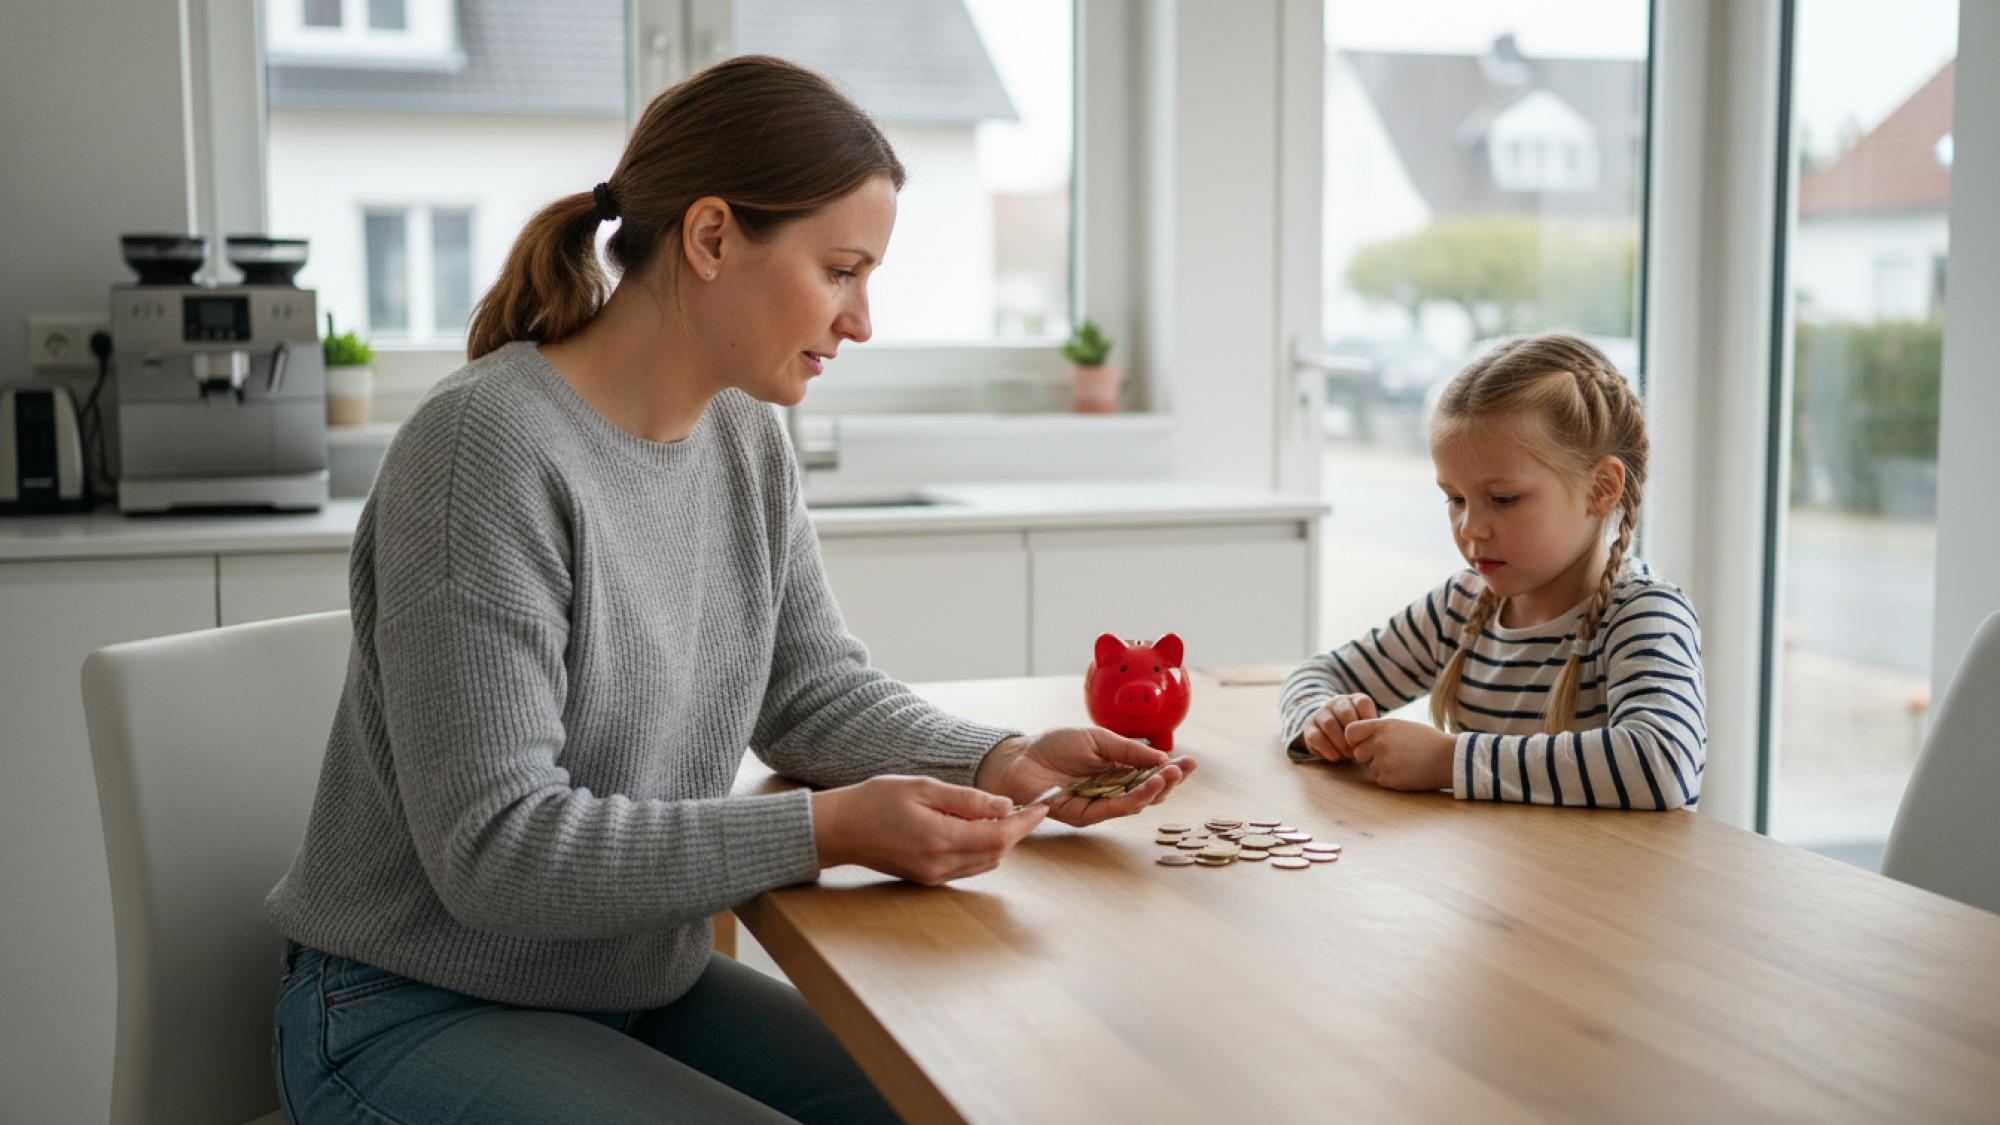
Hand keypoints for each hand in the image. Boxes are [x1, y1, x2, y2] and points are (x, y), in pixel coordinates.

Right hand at [811, 775, 1045, 885]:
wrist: (840, 829)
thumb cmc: (875, 801)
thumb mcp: (922, 788)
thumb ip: (966, 799)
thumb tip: (1004, 806)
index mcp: (940, 839)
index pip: (998, 836)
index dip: (1025, 822)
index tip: (1042, 806)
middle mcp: (940, 865)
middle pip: (996, 853)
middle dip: (1016, 831)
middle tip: (1026, 807)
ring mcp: (934, 876)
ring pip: (985, 863)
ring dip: (999, 841)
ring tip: (1001, 815)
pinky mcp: (928, 879)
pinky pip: (967, 867)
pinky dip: (981, 849)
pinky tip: (976, 828)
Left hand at [974, 728, 1195, 826]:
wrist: (1021, 759)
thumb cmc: (1054, 746)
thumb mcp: (1097, 738)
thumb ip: (1128, 749)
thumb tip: (1161, 757)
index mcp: (1118, 768)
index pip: (1151, 772)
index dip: (1171, 769)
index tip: (1191, 762)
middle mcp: (1113, 788)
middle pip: (1149, 791)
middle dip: (1170, 781)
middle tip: (1183, 770)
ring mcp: (1101, 803)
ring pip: (1137, 802)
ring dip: (1155, 790)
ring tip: (1169, 776)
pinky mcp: (1087, 815)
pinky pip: (1115, 809)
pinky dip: (1134, 798)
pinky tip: (1147, 786)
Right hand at [1299, 694, 1378, 761]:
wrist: (1329, 735)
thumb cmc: (1355, 734)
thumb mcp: (1366, 728)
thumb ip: (1372, 729)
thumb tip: (1379, 739)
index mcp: (1353, 700)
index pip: (1362, 702)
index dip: (1367, 721)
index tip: (1371, 737)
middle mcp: (1336, 702)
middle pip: (1344, 712)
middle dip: (1353, 734)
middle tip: (1359, 750)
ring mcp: (1321, 713)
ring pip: (1329, 723)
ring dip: (1340, 742)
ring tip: (1348, 755)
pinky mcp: (1309, 727)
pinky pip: (1315, 736)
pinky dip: (1327, 749)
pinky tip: (1335, 757)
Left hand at [1344, 718, 1454, 791]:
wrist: (1449, 758)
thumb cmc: (1427, 741)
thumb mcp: (1402, 726)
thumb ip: (1379, 730)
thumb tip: (1356, 738)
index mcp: (1383, 726)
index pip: (1351, 731)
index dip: (1354, 739)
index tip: (1362, 743)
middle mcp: (1380, 742)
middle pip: (1358, 753)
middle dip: (1369, 756)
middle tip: (1392, 755)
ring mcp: (1384, 761)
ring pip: (1370, 768)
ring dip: (1382, 768)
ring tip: (1404, 762)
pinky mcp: (1389, 779)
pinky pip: (1380, 780)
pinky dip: (1391, 779)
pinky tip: (1407, 772)